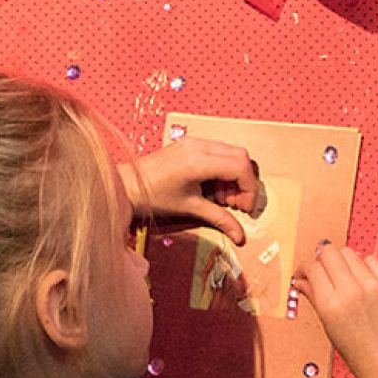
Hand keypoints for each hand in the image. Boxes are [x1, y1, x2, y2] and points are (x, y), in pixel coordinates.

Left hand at [119, 138, 257, 244]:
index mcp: (198, 161)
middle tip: (234, 204)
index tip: (244, 208)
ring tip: (220, 198)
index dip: (249, 189)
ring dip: (234, 177)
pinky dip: (223, 170)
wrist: (127, 186)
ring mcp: (194, 142)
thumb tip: (240, 236)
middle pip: (241, 156)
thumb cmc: (153, 197)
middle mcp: (199, 146)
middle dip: (244, 182)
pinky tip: (212, 187)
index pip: (241, 166)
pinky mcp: (190, 144)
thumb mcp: (190, 209)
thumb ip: (219, 219)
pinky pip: (219, 152)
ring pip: (232, 153)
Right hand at [293, 243, 377, 377]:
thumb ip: (314, 298)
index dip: (305, 268)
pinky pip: (372, 260)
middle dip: (322, 259)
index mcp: (329, 304)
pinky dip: (365, 265)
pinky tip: (364, 279)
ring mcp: (372, 285)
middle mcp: (349, 290)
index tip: (306, 273)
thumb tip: (301, 281)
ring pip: (349, 253)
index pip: (312, 267)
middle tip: (324, 270)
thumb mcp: (329, 327)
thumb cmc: (358, 353)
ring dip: (343, 261)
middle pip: (329, 252)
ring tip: (345, 277)